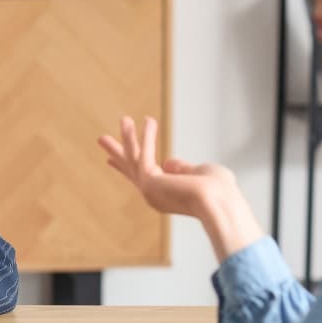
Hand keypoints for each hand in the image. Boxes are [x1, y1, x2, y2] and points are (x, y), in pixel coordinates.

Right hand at [98, 116, 261, 259]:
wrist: (220, 204)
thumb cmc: (219, 192)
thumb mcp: (200, 174)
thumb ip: (183, 168)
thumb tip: (168, 162)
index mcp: (164, 197)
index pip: (142, 177)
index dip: (126, 166)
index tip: (111, 159)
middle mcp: (152, 195)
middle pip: (130, 168)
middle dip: (117, 152)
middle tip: (101, 139)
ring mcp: (148, 190)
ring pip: (134, 158)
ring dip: (128, 137)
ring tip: (124, 118)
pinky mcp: (149, 181)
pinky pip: (144, 153)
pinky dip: (146, 136)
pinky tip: (148, 120)